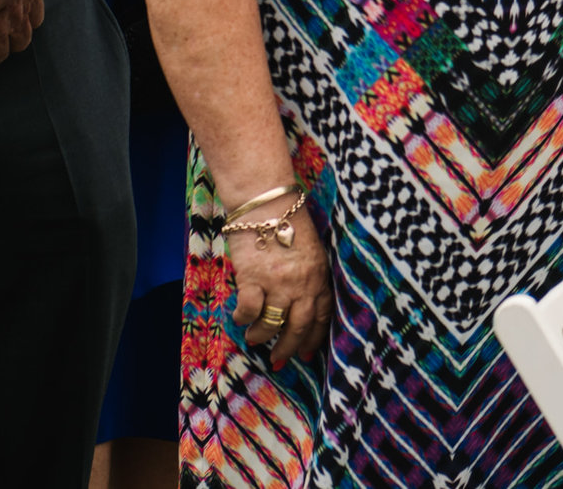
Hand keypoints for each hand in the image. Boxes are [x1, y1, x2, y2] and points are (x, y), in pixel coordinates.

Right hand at [227, 199, 333, 371]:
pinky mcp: (254, 278)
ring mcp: (278, 282)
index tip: (307, 353)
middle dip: (289, 348)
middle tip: (279, 361)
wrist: (266, 201)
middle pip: (299, 326)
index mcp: (319, 275)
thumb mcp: (310, 249)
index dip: (314, 337)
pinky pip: (249, 310)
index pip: (322, 314)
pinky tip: (240, 319)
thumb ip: (309, 275)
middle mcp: (302, 283)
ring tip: (254, 339)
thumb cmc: (287, 220)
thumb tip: (299, 302)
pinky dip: (244, 319)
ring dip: (262, 336)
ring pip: (272, 324)